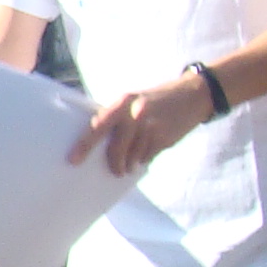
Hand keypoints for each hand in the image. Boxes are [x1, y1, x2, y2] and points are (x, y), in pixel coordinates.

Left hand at [75, 81, 210, 175]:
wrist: (193, 94)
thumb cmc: (156, 100)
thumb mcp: (134, 101)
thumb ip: (118, 118)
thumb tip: (101, 145)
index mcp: (122, 103)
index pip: (98, 126)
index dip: (84, 144)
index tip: (73, 160)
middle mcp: (135, 114)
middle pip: (116, 148)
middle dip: (113, 163)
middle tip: (114, 171)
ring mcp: (150, 127)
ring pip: (132, 157)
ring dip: (129, 164)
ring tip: (129, 166)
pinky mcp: (164, 138)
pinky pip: (147, 157)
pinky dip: (143, 160)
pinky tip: (144, 156)